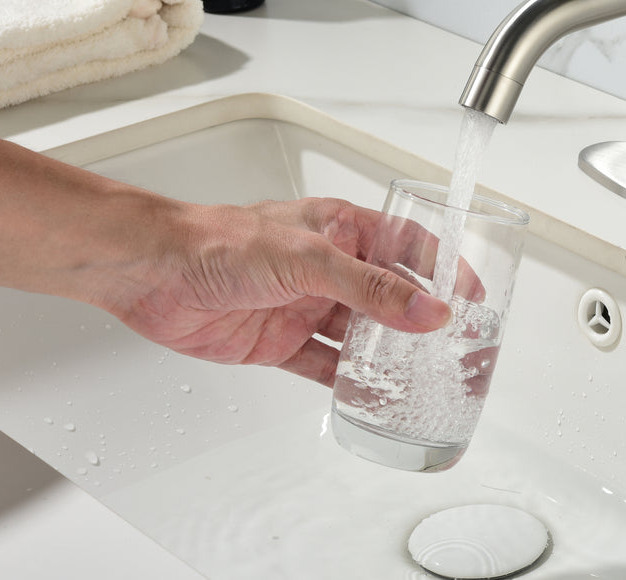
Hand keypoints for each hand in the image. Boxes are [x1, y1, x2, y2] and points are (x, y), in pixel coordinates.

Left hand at [95, 197, 452, 385]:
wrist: (152, 272)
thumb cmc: (218, 240)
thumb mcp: (310, 259)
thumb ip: (372, 289)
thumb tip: (429, 310)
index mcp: (340, 228)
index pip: (408, 245)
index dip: (443, 268)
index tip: (473, 294)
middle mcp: (325, 267)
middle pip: (387, 295)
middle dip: (420, 320)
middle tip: (455, 346)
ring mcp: (302, 305)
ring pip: (359, 335)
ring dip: (386, 355)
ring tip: (421, 378)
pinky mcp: (276, 342)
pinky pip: (322, 366)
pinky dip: (345, 383)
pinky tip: (367, 396)